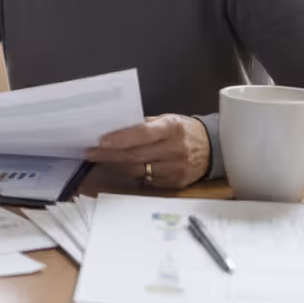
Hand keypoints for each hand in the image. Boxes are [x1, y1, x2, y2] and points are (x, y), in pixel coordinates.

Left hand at [85, 114, 210, 187]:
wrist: (213, 148)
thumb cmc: (184, 131)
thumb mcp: (167, 120)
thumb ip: (144, 125)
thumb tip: (114, 129)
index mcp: (172, 128)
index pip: (142, 133)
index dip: (120, 138)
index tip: (101, 140)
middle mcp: (175, 149)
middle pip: (136, 154)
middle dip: (109, 154)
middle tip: (90, 152)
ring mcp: (176, 168)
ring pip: (138, 169)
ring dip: (117, 165)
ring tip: (100, 159)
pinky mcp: (176, 182)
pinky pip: (147, 180)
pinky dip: (132, 174)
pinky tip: (121, 168)